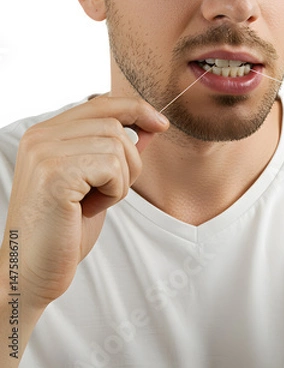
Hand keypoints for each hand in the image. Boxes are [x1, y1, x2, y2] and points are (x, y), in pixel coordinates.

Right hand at [0, 95, 168, 311]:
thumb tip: (149, 125)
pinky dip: (114, 191)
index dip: (134, 109)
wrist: (32, 272)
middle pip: (113, 123)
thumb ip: (114, 149)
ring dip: (120, 179)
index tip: (160, 124)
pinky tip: (89, 208)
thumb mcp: (93, 181)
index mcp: (45, 133)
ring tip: (94, 201)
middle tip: (110, 191)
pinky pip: (112, 166)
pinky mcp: (55, 174)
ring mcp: (45, 152)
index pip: (99, 104)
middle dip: (129, 159)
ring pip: (116, 144)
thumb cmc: (63, 229)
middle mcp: (40, 136)